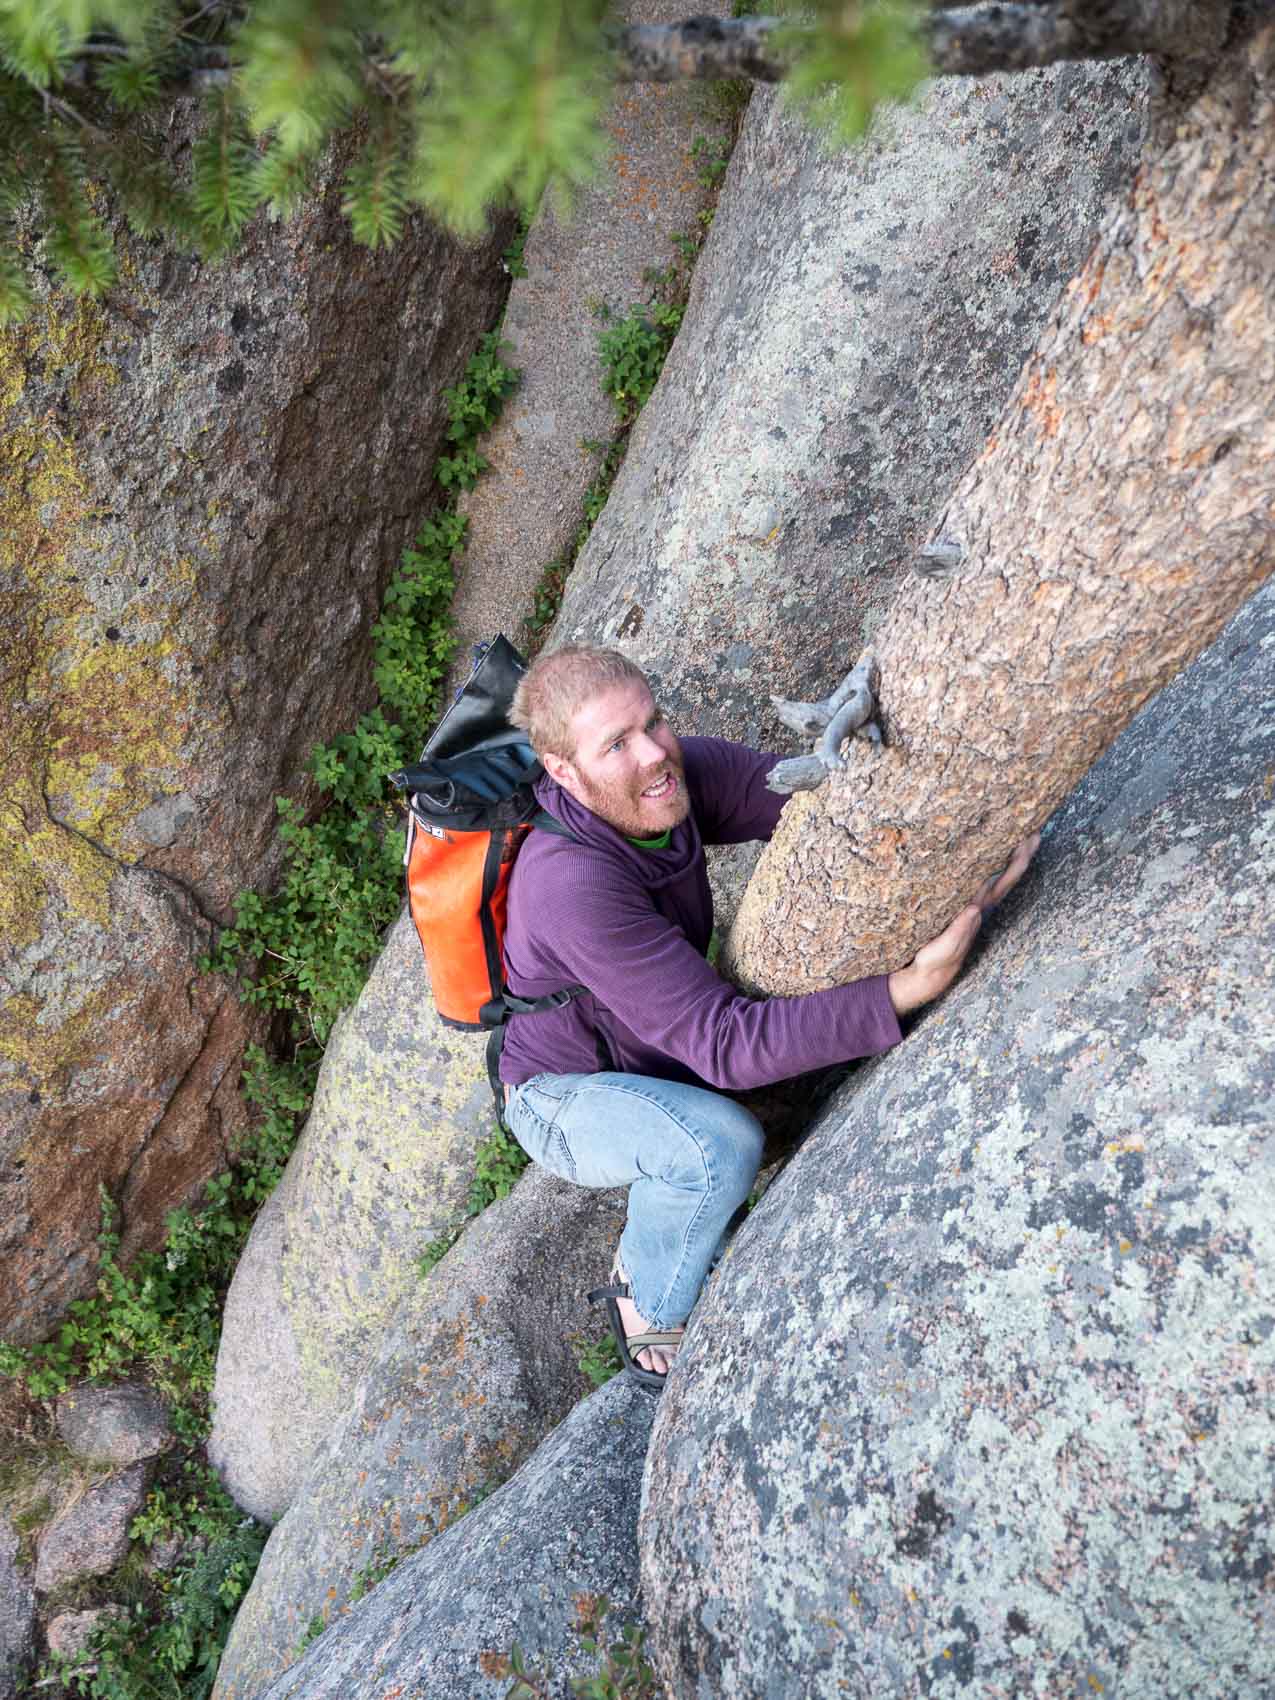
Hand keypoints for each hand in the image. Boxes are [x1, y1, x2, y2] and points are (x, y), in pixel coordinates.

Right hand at [888, 834, 1039, 1015]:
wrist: (929, 974)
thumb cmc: (935, 961)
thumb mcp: (942, 951)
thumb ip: (957, 933)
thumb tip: (973, 910)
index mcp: (976, 913)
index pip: (1000, 885)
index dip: (1014, 865)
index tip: (1025, 844)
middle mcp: (980, 907)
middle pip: (1006, 878)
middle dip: (1021, 856)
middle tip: (1036, 833)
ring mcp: (973, 907)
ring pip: (997, 879)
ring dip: (1011, 858)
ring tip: (1024, 837)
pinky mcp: (962, 906)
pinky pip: (982, 881)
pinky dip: (992, 866)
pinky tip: (994, 852)